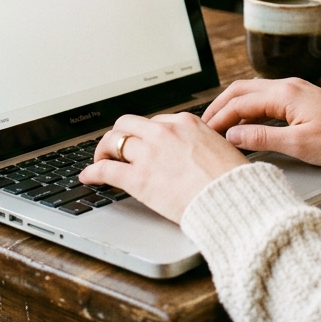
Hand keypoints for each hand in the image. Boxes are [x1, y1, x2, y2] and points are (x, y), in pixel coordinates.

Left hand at [80, 113, 248, 222]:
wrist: (232, 200)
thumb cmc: (232, 180)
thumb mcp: (220, 147)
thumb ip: (201, 143)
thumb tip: (195, 151)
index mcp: (185, 122)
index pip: (155, 121)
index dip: (146, 135)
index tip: (143, 144)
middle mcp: (164, 132)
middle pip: (128, 124)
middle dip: (120, 135)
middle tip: (117, 147)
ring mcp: (149, 154)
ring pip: (113, 141)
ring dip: (104, 149)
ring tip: (101, 159)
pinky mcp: (138, 178)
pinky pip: (106, 169)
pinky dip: (92, 171)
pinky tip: (88, 176)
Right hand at [203, 78, 320, 167]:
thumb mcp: (300, 145)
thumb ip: (263, 138)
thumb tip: (233, 136)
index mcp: (285, 93)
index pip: (239, 102)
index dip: (218, 118)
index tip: (204, 133)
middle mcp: (288, 85)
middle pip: (241, 90)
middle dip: (220, 106)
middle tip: (204, 125)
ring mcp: (295, 89)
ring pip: (253, 91)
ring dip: (233, 105)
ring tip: (219, 124)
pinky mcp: (302, 97)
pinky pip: (266, 97)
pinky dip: (249, 107)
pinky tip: (245, 121)